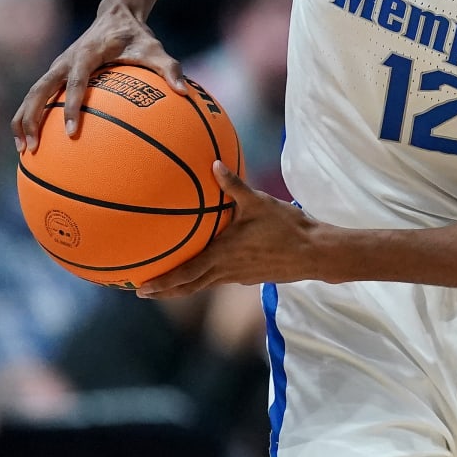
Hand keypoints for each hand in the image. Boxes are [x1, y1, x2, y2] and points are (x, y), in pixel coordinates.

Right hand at [13, 3, 185, 152]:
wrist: (116, 16)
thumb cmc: (137, 37)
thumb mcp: (155, 50)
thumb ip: (170, 69)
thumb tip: (184, 92)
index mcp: (86, 54)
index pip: (76, 82)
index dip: (71, 106)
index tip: (71, 132)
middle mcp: (65, 61)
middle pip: (38, 91)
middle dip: (31, 119)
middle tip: (32, 148)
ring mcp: (57, 67)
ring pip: (32, 95)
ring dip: (23, 121)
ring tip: (25, 150)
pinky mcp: (56, 73)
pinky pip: (38, 96)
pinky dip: (31, 116)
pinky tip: (36, 141)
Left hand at [138, 164, 322, 298]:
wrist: (316, 252)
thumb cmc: (288, 228)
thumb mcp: (260, 203)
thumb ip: (234, 185)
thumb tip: (215, 164)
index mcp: (223, 255)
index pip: (185, 275)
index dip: (162, 283)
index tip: (140, 288)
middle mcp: (226, 271)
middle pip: (189, 287)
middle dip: (165, 291)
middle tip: (142, 292)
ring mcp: (239, 277)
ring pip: (204, 285)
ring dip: (184, 286)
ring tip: (167, 285)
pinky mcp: (251, 277)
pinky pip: (221, 279)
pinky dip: (206, 279)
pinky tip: (210, 267)